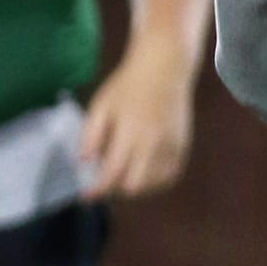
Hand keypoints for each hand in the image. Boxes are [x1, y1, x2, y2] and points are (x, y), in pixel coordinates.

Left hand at [79, 42, 194, 197]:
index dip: (98, 189)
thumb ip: (90, 134)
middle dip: (116, 189)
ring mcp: (171, 146)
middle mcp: (153, 143)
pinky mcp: (182, 146)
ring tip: (123, 176)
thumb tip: (84, 161)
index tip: (86, 196)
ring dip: (136, 186)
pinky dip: (155, 181)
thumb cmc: (127, 85)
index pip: (112, 172)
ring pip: (154, 184)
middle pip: (134, 185)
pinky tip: (143, 175)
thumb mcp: (101, 105)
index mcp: (130, 132)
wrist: (164, 68)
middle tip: (105, 182)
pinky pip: (169, 175)